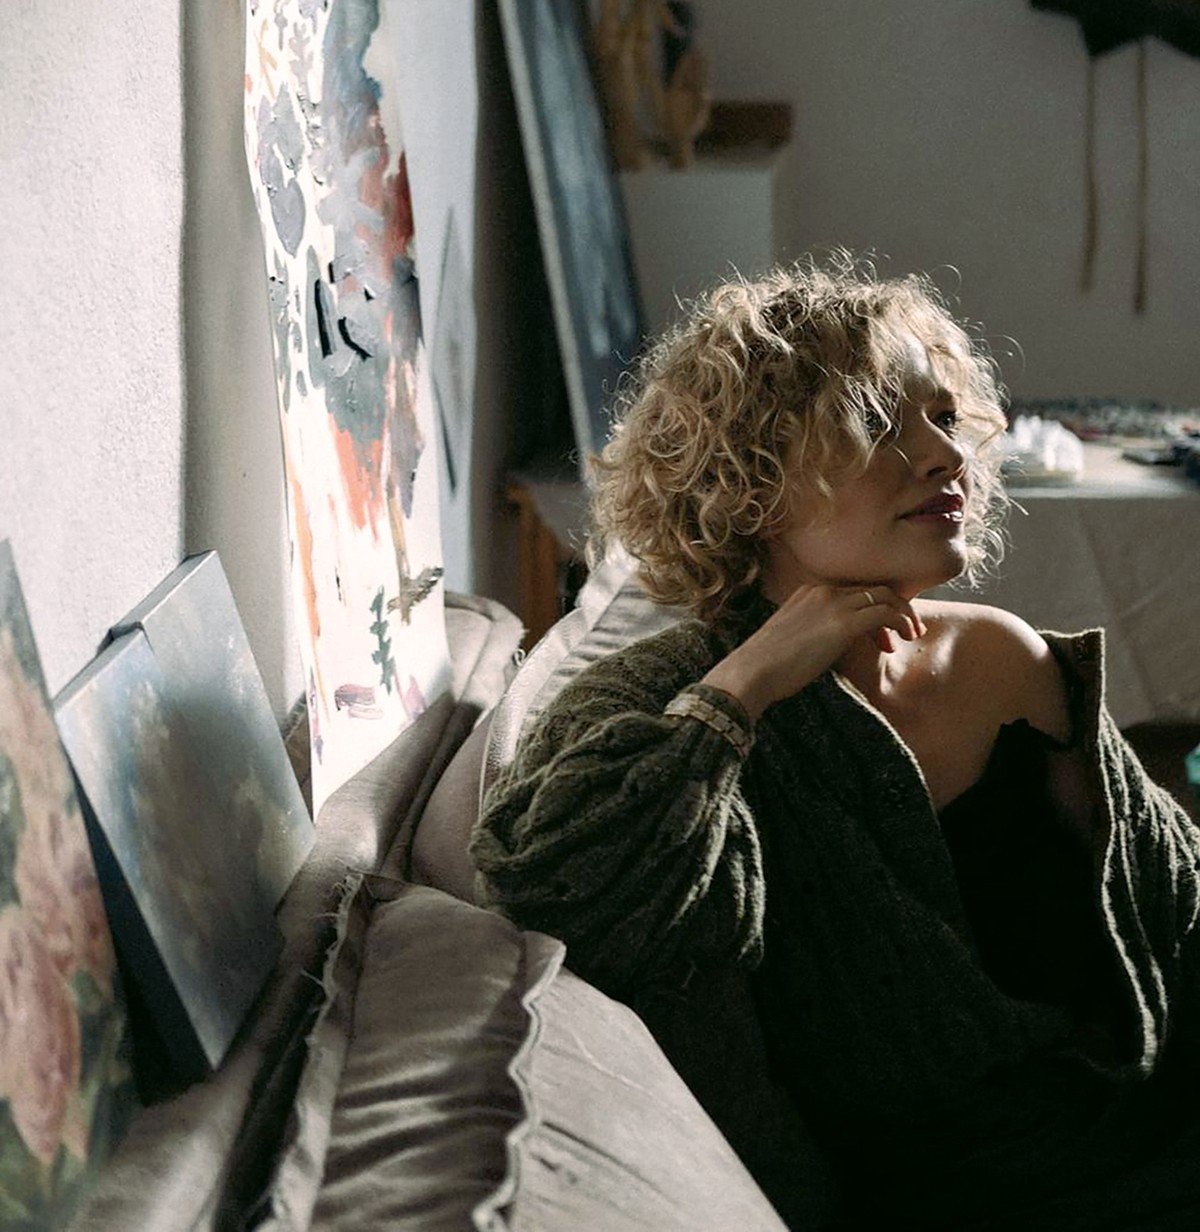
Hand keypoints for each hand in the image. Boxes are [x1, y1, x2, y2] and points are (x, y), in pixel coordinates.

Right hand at [701, 584, 924, 719]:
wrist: (752, 672)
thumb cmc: (765, 667)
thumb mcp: (789, 640)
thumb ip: (811, 635)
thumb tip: (826, 649)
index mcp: (807, 593)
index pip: (853, 592)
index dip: (874, 610)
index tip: (882, 636)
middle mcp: (822, 591)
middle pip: (872, 590)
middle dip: (896, 609)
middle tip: (908, 632)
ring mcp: (833, 604)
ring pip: (884, 596)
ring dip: (903, 615)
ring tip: (912, 635)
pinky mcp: (843, 623)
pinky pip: (884, 612)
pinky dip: (900, 622)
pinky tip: (904, 638)